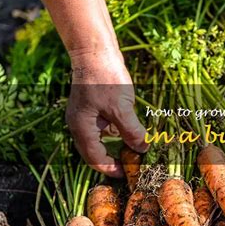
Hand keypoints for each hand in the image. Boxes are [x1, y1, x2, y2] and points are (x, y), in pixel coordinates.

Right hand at [66, 47, 147, 176]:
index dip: (111, 169)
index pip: (95, 159)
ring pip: (102, 139)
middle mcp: (81, 125)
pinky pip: (106, 126)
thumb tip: (143, 149)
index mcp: (82, 129)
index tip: (127, 175)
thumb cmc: (105, 78)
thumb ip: (132, 131)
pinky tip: (133, 132)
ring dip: (118, 146)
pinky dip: (118, 132)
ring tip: (136, 151)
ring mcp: (87, 116)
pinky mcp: (95, 107)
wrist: (95, 50)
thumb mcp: (121, 107)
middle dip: (114, 160)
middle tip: (133, 165)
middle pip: (96, 152)